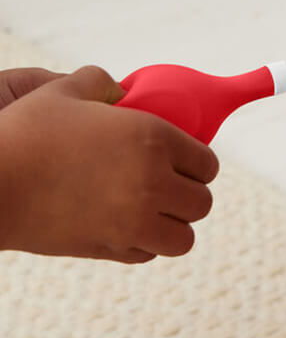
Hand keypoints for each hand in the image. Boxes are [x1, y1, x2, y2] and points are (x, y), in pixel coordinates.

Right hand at [0, 65, 218, 263]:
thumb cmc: (25, 133)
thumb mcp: (65, 91)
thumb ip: (101, 83)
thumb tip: (120, 90)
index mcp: (153, 138)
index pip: (207, 163)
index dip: (197, 162)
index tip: (184, 162)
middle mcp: (153, 181)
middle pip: (202, 202)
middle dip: (189, 194)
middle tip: (169, 186)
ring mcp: (134, 220)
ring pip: (184, 238)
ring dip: (173, 225)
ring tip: (155, 212)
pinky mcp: (111, 248)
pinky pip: (149, 254)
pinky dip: (145, 244)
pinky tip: (127, 226)